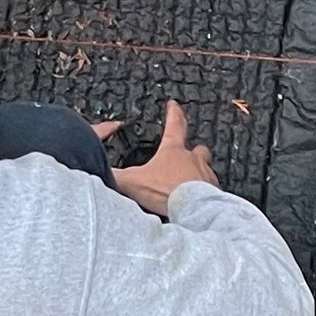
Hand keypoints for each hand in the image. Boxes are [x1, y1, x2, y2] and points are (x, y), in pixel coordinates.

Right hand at [112, 100, 217, 216]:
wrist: (192, 210)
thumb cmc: (166, 191)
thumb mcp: (133, 182)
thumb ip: (117, 176)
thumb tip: (102, 172)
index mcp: (173, 150)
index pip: (174, 125)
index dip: (173, 113)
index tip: (174, 105)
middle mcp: (193, 160)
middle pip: (198, 148)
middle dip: (193, 150)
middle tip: (187, 155)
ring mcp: (206, 175)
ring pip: (206, 168)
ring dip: (199, 173)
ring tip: (191, 183)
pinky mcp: (213, 192)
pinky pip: (211, 189)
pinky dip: (205, 193)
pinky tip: (197, 201)